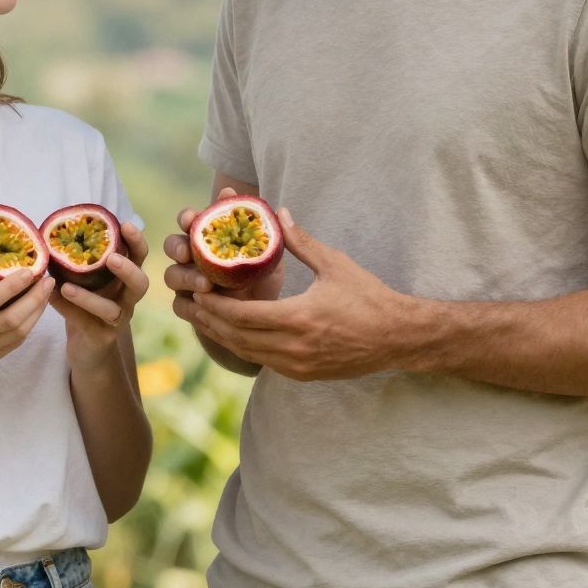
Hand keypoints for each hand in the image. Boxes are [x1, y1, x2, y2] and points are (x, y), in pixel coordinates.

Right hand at [0, 226, 54, 389]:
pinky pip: (12, 345)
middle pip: (10, 319)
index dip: (12, 286)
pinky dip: (27, 327)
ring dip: (36, 313)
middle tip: (48, 279)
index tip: (30, 269)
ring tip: (46, 293)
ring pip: (17, 334)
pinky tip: (34, 311)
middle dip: (34, 299)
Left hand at [50, 222, 149, 373]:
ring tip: (66, 287)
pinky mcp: (101, 338)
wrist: (88, 351)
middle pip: (140, 284)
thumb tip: (51, 232)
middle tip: (111, 258)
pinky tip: (51, 299)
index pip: (139, 257)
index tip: (126, 225)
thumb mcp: (86, 281)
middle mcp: (127, 299)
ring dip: (89, 297)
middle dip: (128, 269)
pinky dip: (67, 310)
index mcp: (125, 280)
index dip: (137, 242)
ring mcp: (117, 321)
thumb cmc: (86, 306)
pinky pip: (87, 324)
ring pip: (112, 310)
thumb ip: (79, 261)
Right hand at [163, 189, 285, 323]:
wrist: (259, 319)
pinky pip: (179, 304)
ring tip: (206, 284)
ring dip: (186, 277)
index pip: (190, 221)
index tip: (192, 219)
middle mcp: (191, 257)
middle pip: (172, 244)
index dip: (187, 217)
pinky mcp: (187, 307)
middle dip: (177, 246)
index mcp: (208, 238)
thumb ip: (268, 235)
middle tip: (187, 252)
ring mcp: (185, 282)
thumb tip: (281, 211)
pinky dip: (189, 305)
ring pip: (171, 275)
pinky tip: (203, 307)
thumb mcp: (268, 257)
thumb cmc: (261, 279)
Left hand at [183, 208, 407, 380]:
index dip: (216, 305)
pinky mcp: (303, 374)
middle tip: (188, 304)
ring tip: (202, 318)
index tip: (198, 290)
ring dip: (222, 335)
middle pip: (237, 337)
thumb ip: (302, 242)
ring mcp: (298, 365)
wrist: (398, 337)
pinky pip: (263, 361)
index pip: (243, 315)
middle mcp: (295, 348)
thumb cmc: (370, 297)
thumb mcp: (335, 265)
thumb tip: (279, 213)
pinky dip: (243, 347)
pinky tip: (232, 333)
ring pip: (247, 352)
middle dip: (209, 320)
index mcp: (300, 319)